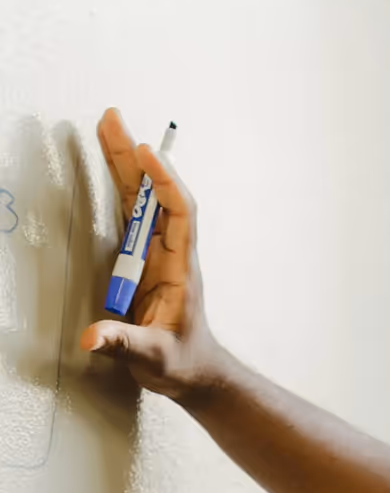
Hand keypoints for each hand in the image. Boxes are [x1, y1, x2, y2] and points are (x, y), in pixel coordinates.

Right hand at [79, 108, 224, 400]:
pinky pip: (130, 214)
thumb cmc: (181, 363)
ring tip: (106, 126)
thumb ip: (124, 343)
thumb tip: (93, 337)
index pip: (179, 215)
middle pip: (156, 196)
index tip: (147, 154)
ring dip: (125, 163)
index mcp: (181, 269)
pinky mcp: (142, 260)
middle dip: (136, 157)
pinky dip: (119, 186)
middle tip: (114, 119)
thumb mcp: (152, 357)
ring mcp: (156, 254)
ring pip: (142, 200)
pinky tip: (110, 163)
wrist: (193, 373)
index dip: (165, 183)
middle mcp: (171, 254)